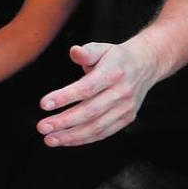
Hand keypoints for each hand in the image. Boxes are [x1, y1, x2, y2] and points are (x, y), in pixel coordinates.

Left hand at [36, 42, 158, 147]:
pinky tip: (66, 140)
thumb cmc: (116, 57)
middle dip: (64, 122)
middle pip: (90, 111)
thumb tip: (74, 51)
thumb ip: (86, 52)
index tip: (43, 104)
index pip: (86, 88)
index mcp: (113, 73)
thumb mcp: (101, 48)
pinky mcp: (127, 118)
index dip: (64, 97)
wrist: (145, 65)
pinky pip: (103, 133)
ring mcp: (126, 108)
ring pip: (97, 127)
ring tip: (50, 139)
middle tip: (42, 127)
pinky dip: (83, 139)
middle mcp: (121, 92)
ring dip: (71, 136)